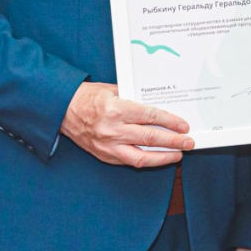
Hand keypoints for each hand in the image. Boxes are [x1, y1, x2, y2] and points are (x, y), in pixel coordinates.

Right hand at [58, 81, 193, 167]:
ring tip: (177, 155)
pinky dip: (145, 160)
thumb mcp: (112, 89)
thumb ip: (133, 97)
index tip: (183, 126)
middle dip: (173, 141)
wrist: (61, 110)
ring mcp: (108, 146)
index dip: (170, 122)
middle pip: (150, 138)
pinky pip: (129, 161)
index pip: (150, 117)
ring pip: (141, 157)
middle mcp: (113, 130)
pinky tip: (157, 158)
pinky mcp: (104, 155)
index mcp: (116, 110)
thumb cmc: (86, 97)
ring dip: (162, 158)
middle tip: (188, 142)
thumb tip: (157, 103)